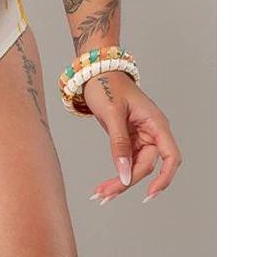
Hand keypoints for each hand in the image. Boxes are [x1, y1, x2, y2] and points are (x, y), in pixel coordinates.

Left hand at [81, 70, 182, 204]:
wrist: (95, 70)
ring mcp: (141, 136)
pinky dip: (117, 172)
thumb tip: (125, 174)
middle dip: (128, 182)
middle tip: (106, 195)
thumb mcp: (112, 113)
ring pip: (136, 166)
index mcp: (156, 122)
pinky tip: (105, 186)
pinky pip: (127, 160)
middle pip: (147, 165)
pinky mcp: (130, 138)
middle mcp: (152, 131)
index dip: (164, 177)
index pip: (170, 156)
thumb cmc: (106, 84)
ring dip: (121, 181)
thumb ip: (119, 143)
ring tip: (102, 194)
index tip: (150, 194)